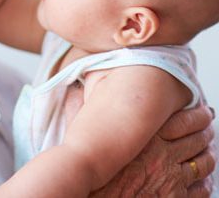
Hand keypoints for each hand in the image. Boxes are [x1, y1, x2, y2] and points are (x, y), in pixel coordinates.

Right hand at [90, 105, 215, 196]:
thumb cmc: (89, 171)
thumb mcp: (84, 135)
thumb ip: (82, 111)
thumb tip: (75, 92)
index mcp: (148, 136)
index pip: (184, 120)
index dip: (197, 114)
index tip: (202, 109)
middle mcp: (164, 156)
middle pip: (197, 139)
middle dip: (206, 130)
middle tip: (209, 124)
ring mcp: (171, 180)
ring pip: (202, 163)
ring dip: (208, 154)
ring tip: (209, 148)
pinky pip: (199, 190)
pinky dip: (205, 182)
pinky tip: (204, 179)